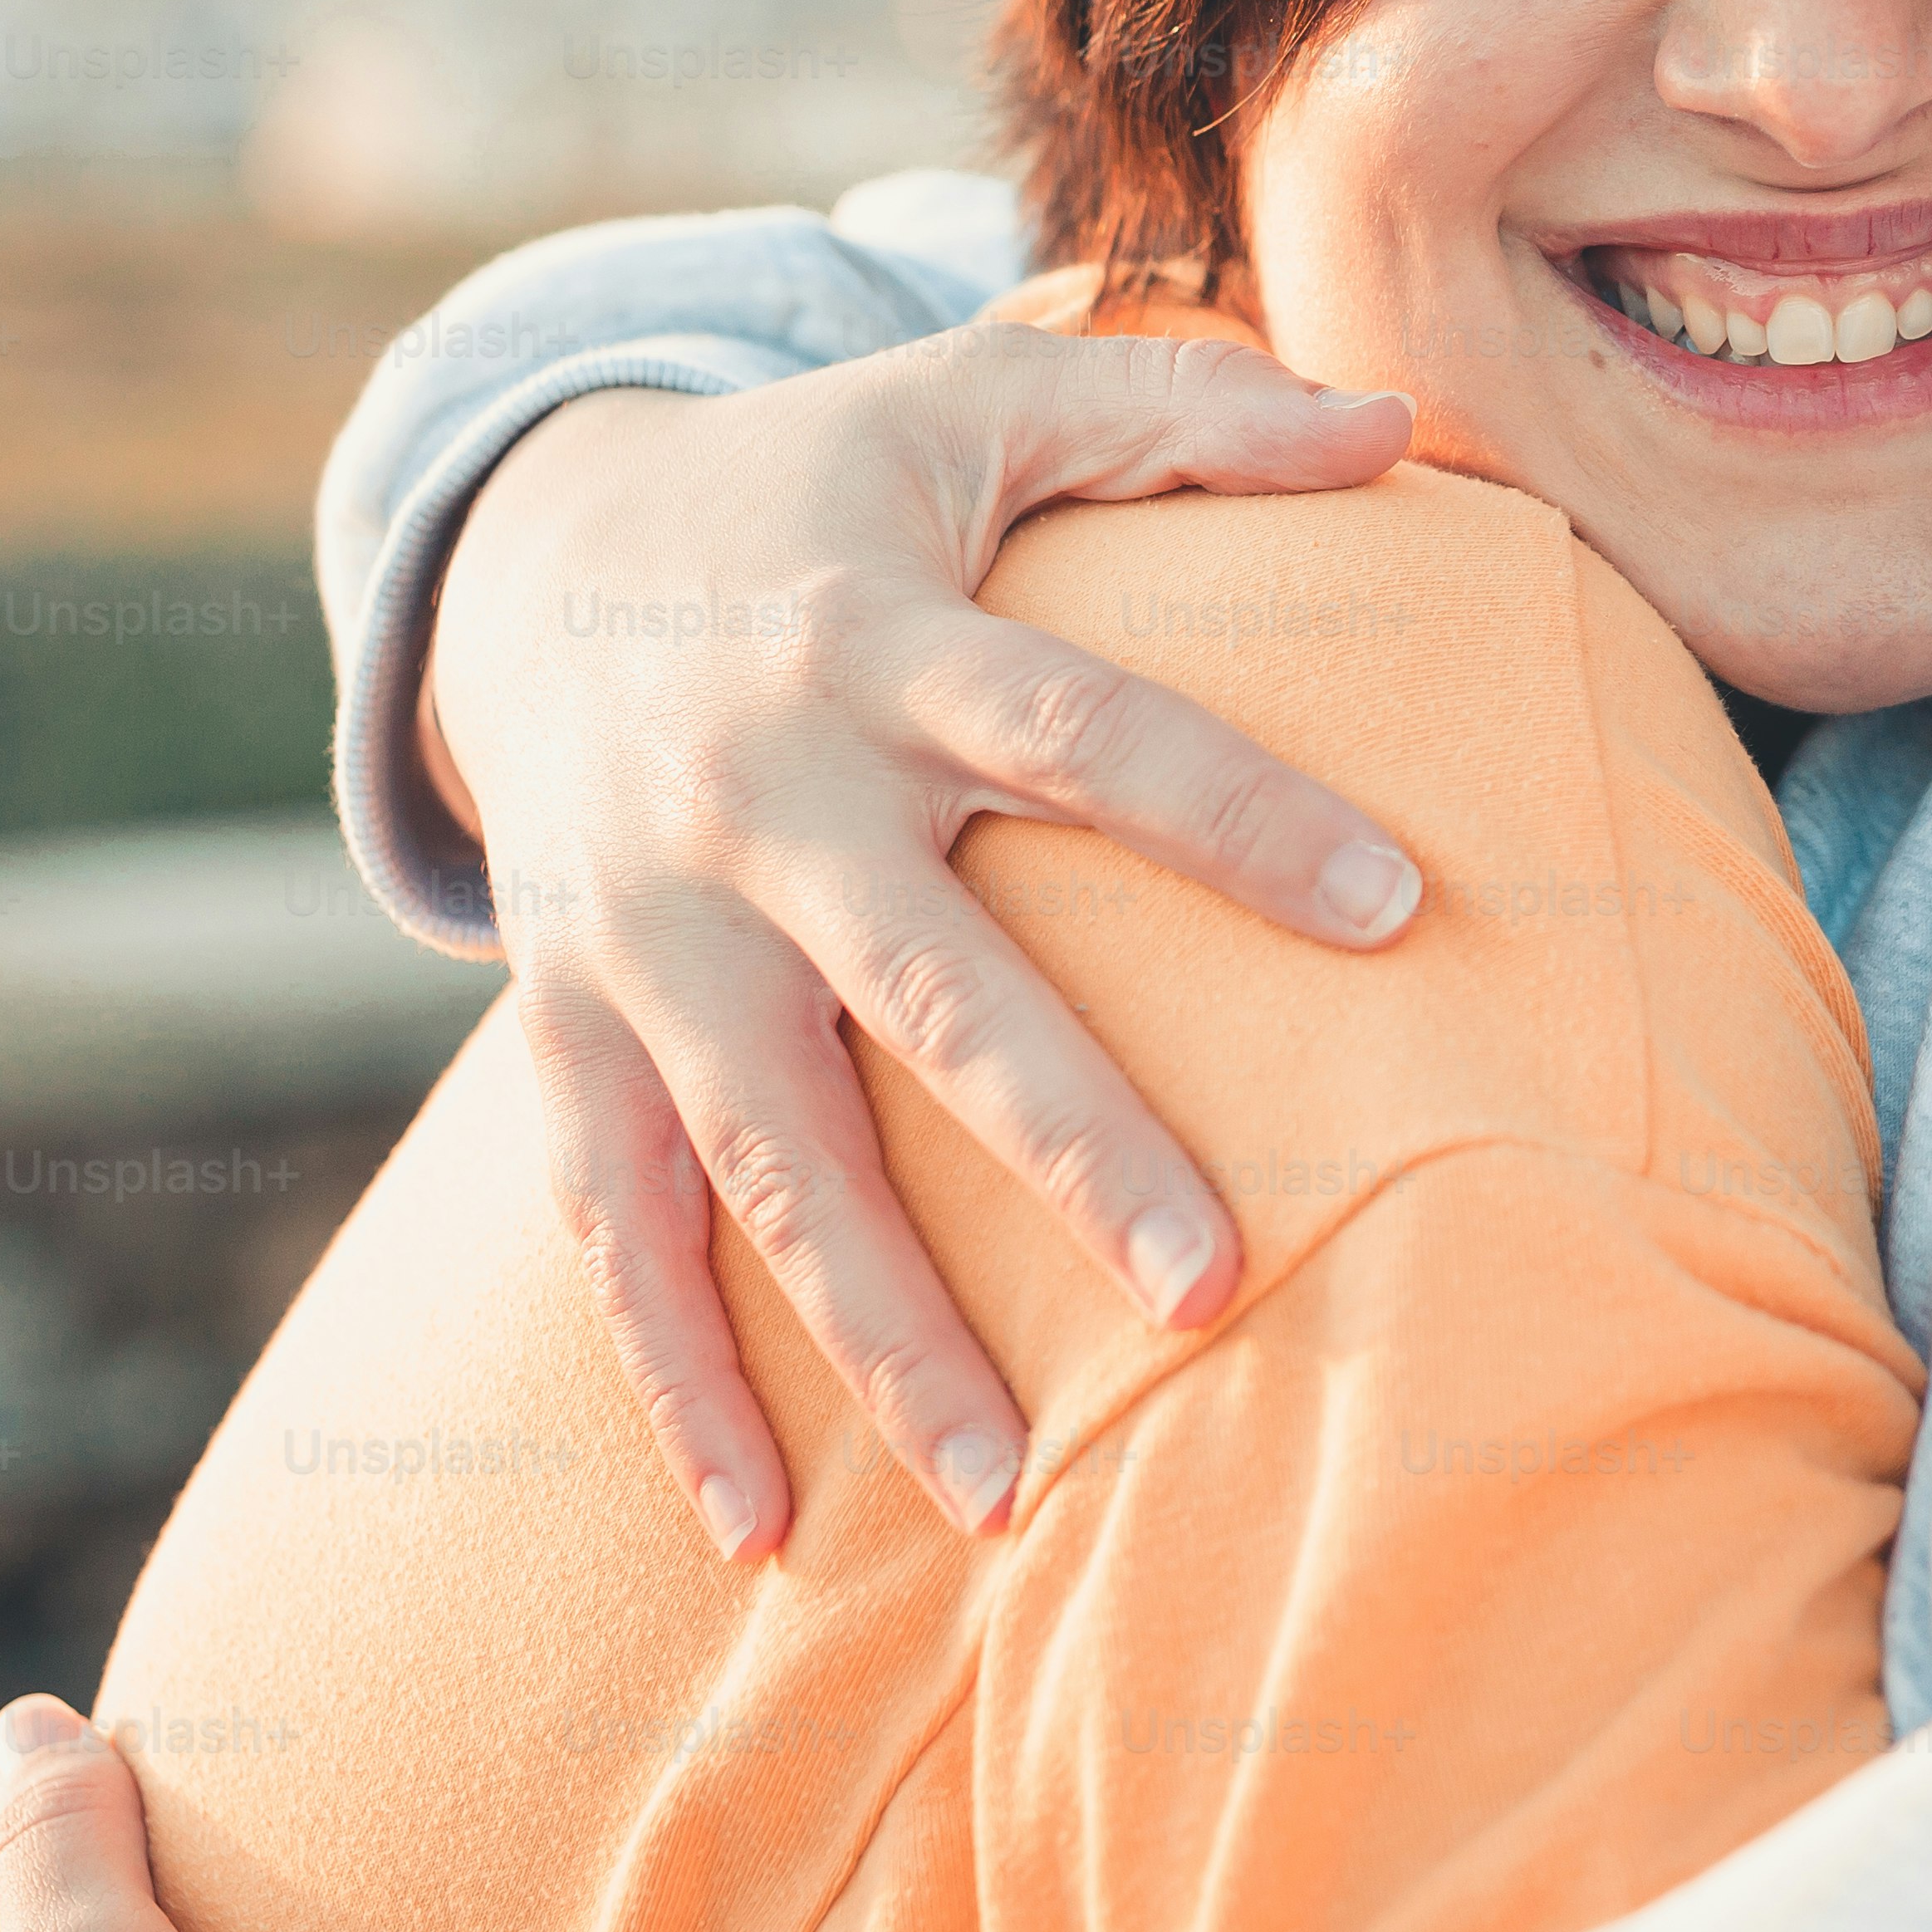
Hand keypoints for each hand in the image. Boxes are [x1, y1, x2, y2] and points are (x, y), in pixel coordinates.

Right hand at [426, 320, 1420, 1552]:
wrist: (532, 550)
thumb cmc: (826, 484)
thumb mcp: (978, 399)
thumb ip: (1184, 407)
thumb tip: (1399, 422)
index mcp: (875, 637)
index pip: (1078, 732)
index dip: (1233, 815)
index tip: (1397, 911)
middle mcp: (752, 796)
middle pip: (921, 986)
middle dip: (1062, 1140)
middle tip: (1209, 1284)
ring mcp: (642, 930)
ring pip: (765, 1151)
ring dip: (879, 1327)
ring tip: (1015, 1490)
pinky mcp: (563, 1023)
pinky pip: (609, 1224)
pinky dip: (671, 1379)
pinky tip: (760, 1532)